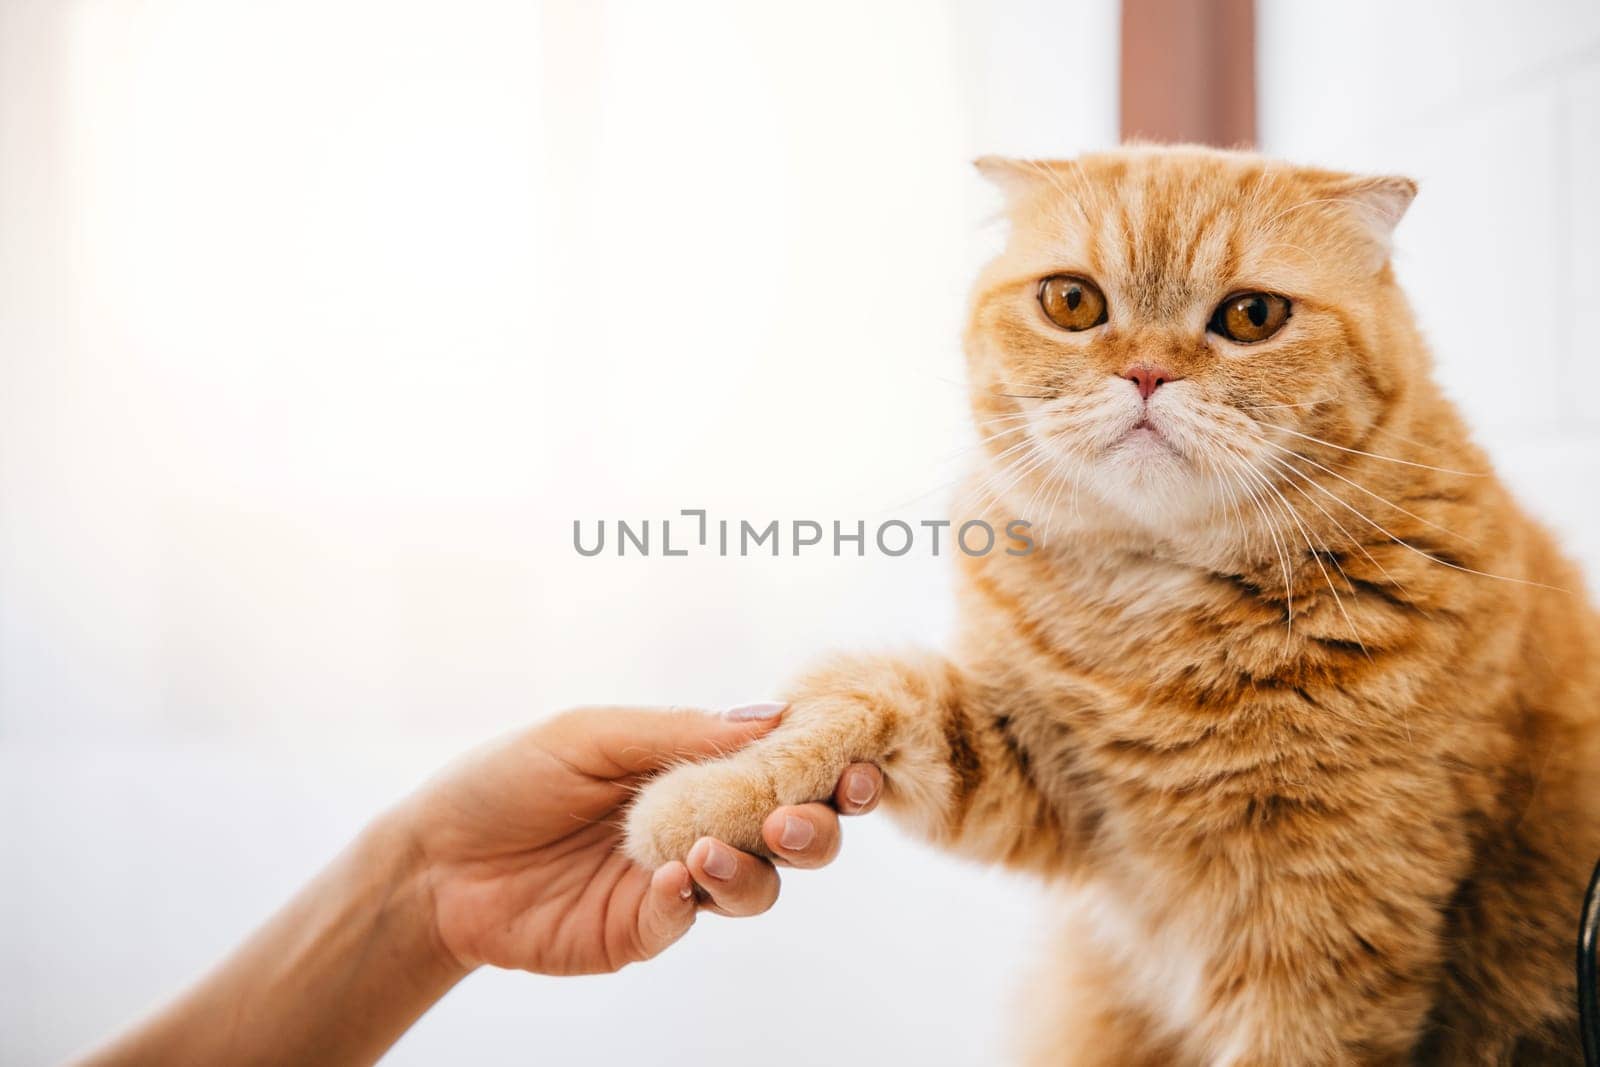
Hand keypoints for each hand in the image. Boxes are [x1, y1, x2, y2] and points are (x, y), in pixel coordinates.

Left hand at [397, 704, 882, 976]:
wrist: (435, 859)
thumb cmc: (509, 778)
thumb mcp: (591, 736)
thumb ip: (681, 732)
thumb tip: (774, 715)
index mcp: (695, 767)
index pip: (781, 767)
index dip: (826, 765)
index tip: (854, 761)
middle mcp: (700, 823)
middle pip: (794, 832)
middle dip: (816, 824)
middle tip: (800, 816)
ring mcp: (676, 880)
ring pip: (758, 885)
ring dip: (755, 867)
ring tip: (711, 848)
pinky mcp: (642, 929)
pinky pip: (693, 917)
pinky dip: (695, 896)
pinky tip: (674, 876)